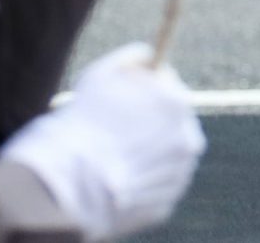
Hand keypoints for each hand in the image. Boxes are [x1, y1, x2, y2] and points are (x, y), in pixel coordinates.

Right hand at [0, 44, 205, 239]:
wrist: (71, 183)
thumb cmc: (82, 123)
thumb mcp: (101, 74)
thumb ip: (132, 57)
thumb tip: (148, 56)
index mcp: (177, 103)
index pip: (167, 84)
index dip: (144, 86)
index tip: (127, 94)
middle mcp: (189, 138)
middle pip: (170, 120)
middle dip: (148, 119)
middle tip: (116, 126)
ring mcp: (180, 174)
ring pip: (165, 153)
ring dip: (146, 150)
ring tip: (111, 153)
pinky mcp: (167, 202)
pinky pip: (155, 183)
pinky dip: (140, 179)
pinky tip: (116, 176)